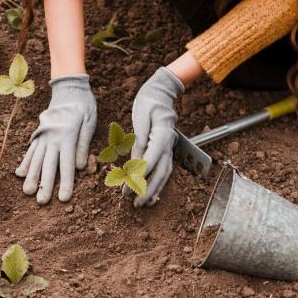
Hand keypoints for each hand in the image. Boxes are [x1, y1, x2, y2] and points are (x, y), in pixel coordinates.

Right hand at [16, 74, 96, 203]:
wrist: (67, 87)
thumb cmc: (83, 106)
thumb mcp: (90, 121)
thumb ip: (83, 143)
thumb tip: (78, 166)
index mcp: (68, 136)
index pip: (67, 165)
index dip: (66, 183)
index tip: (64, 199)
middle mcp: (53, 138)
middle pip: (48, 165)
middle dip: (45, 185)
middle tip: (41, 202)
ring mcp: (43, 136)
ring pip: (36, 160)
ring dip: (31, 177)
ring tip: (27, 192)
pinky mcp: (38, 134)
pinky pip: (31, 150)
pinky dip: (25, 163)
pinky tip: (20, 174)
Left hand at [123, 67, 184, 206]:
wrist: (161, 93)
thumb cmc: (148, 103)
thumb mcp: (140, 119)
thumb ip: (139, 141)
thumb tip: (135, 162)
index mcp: (162, 136)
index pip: (151, 161)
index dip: (140, 176)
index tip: (128, 188)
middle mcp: (168, 145)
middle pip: (160, 172)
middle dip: (147, 189)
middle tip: (134, 202)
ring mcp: (168, 148)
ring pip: (164, 174)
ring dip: (153, 190)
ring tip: (142, 203)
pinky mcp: (164, 150)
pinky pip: (163, 170)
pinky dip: (158, 183)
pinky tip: (151, 194)